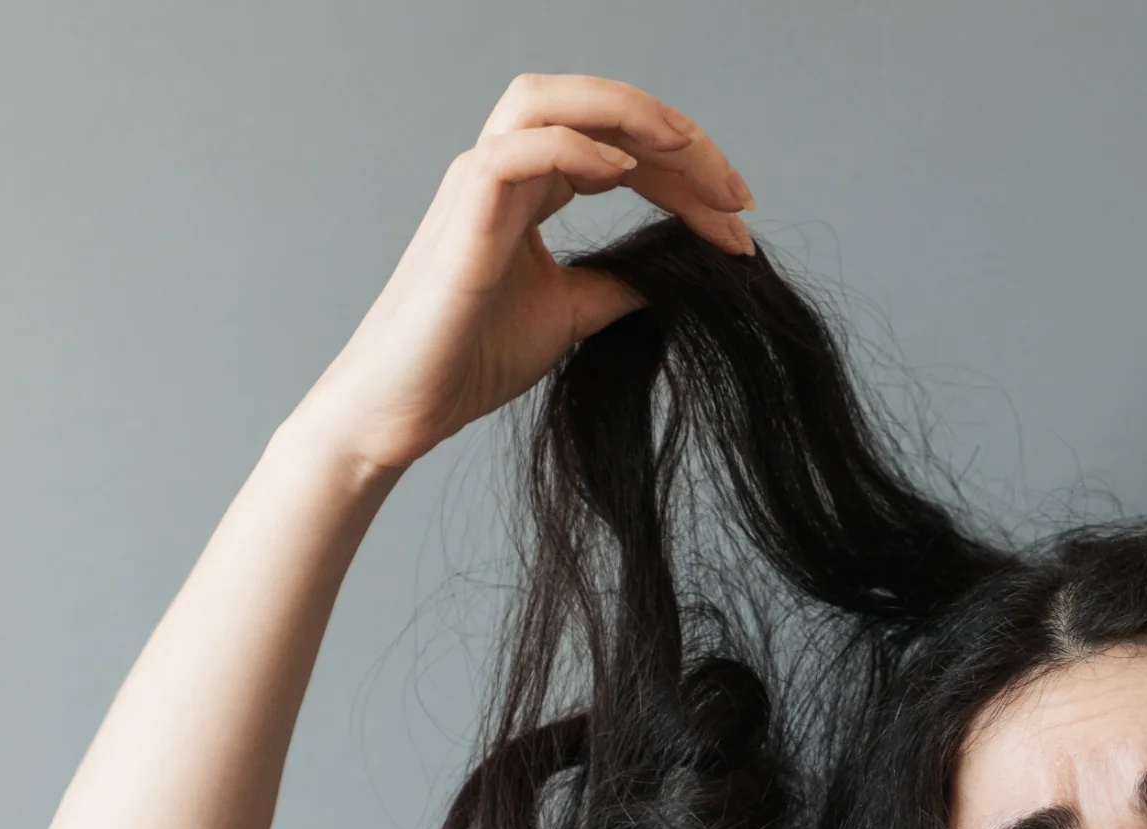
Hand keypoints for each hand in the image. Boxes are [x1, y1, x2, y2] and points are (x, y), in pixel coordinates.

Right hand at [293, 74, 754, 472]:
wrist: (406, 409)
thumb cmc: (472, 360)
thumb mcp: (574, 314)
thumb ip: (621, 282)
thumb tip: (678, 272)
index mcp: (529, 190)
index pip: (619, 148)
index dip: (686, 174)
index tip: (739, 219)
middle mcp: (502, 173)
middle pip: (590, 105)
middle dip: (670, 132)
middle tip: (735, 190)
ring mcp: (478, 186)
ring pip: (544, 100)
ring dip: (626, 114)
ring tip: (687, 151)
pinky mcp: (462, 216)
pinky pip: (516, 151)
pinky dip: (573, 149)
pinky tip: (624, 173)